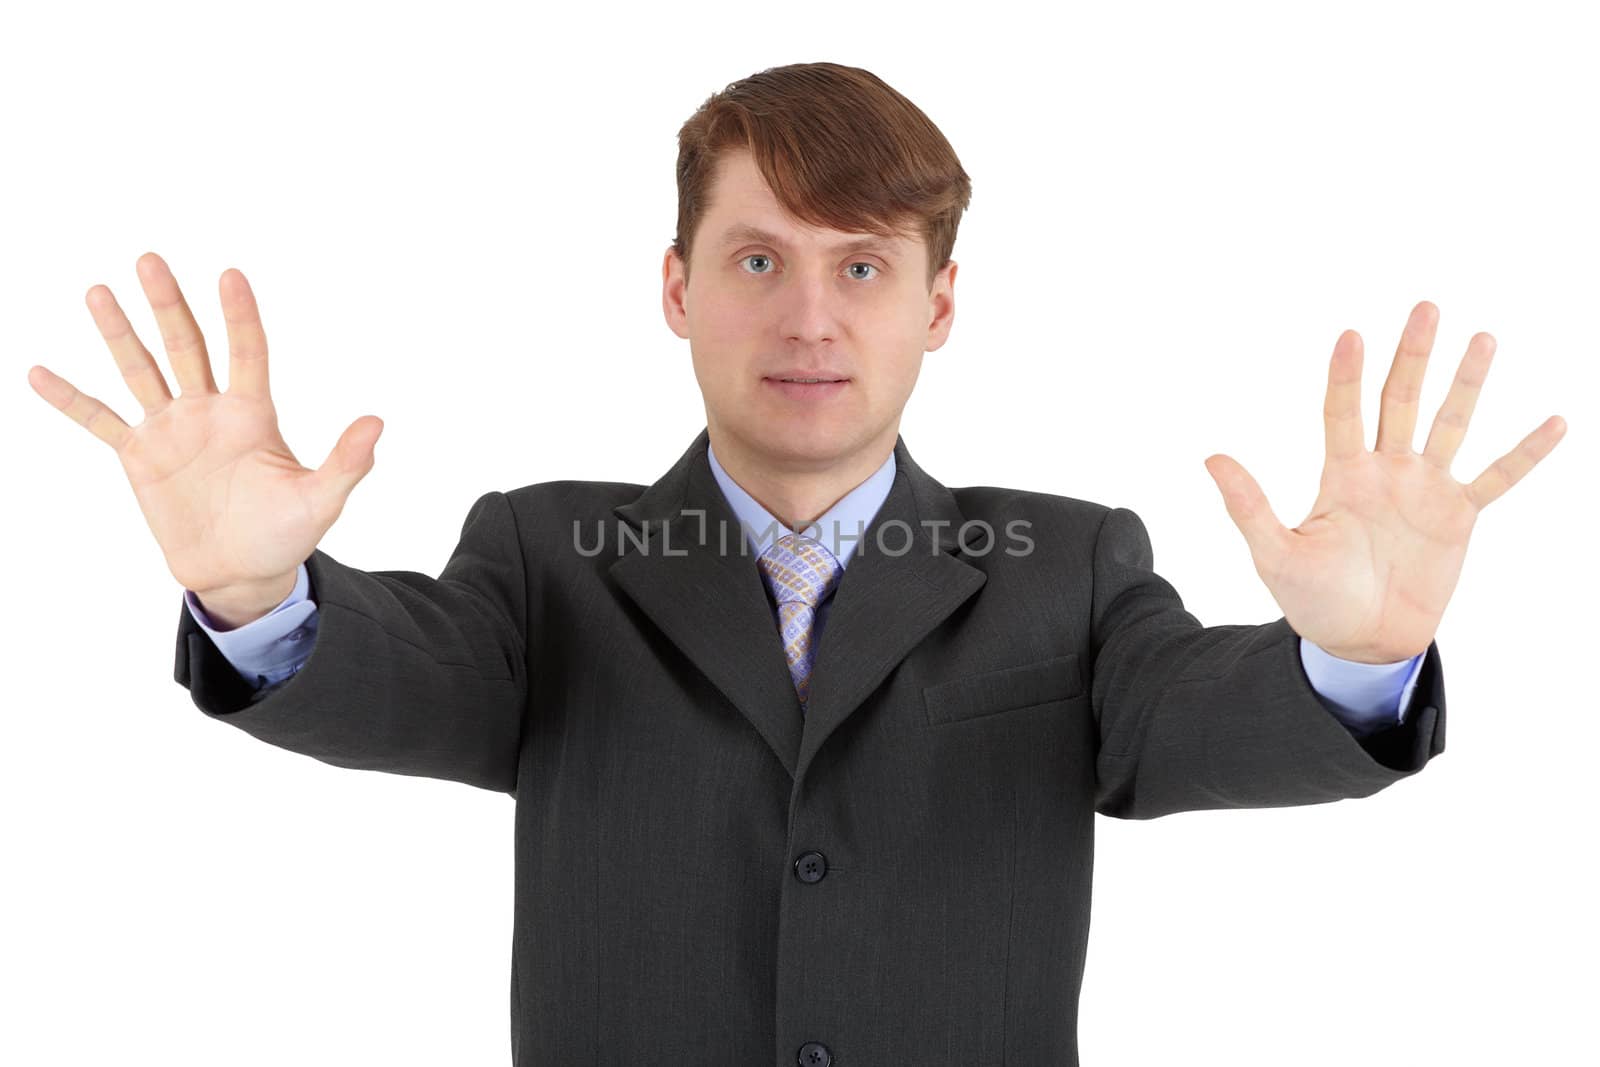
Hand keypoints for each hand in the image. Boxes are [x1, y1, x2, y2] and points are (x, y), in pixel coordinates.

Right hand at [27, 252, 382, 597]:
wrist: (242, 572)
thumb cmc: (286, 534)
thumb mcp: (321, 501)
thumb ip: (347, 462)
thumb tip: (377, 423)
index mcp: (254, 415)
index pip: (247, 353)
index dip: (240, 316)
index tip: (231, 274)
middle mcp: (209, 411)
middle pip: (186, 346)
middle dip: (169, 304)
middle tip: (150, 258)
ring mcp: (171, 430)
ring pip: (141, 370)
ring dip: (119, 333)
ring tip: (99, 291)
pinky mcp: (140, 456)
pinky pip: (99, 421)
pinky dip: (71, 399)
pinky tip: (39, 372)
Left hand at [1202, 301, 1567, 663]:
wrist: (1359, 640)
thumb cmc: (1311, 599)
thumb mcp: (1275, 553)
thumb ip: (1248, 505)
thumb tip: (1210, 457)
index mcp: (1341, 474)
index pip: (1342, 412)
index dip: (1346, 377)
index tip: (1350, 336)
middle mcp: (1386, 470)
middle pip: (1400, 401)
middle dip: (1412, 356)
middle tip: (1425, 308)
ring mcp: (1425, 489)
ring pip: (1449, 425)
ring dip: (1466, 384)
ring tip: (1483, 338)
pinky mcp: (1458, 517)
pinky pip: (1497, 479)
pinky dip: (1524, 454)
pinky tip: (1553, 422)